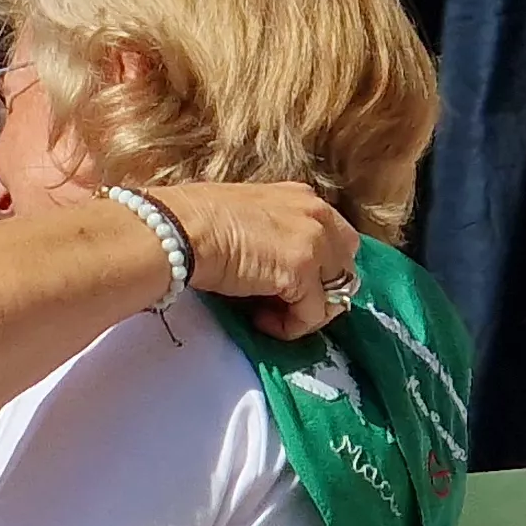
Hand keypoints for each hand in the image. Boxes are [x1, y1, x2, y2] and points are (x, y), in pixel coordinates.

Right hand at [141, 181, 361, 340]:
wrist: (179, 229)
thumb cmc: (195, 221)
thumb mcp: (248, 216)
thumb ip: (274, 232)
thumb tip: (273, 265)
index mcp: (303, 198)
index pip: (335, 238)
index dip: (317, 268)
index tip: (285, 285)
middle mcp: (318, 215)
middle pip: (346, 267)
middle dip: (322, 291)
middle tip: (285, 304)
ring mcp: (316, 243)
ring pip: (336, 295)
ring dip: (307, 313)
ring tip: (269, 316)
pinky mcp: (303, 273)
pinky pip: (312, 316)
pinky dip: (289, 327)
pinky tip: (260, 322)